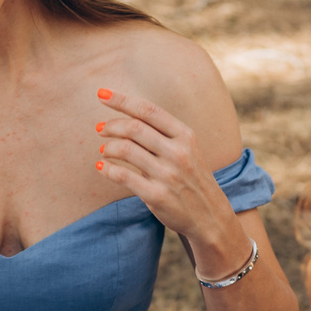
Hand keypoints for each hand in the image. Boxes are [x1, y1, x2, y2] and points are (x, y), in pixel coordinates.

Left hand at [91, 87, 241, 270]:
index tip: (101, 94)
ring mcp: (168, 174)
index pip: (148, 111)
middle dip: (111, 125)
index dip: (122, 100)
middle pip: (134, 128)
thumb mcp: (187, 149)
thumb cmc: (192, 178)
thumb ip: (162, 134)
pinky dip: (108, 169)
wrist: (210, 216)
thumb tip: (125, 119)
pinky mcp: (157, 196)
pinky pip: (123, 177)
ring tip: (104, 150)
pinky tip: (102, 167)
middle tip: (100, 129)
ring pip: (126, 150)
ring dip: (108, 147)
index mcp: (185, 135)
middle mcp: (178, 152)